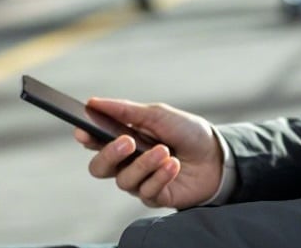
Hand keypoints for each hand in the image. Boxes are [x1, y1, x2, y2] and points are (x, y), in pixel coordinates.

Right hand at [74, 98, 223, 209]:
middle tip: (127, 141)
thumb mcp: (159, 115)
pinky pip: (147, 192)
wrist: (216, 155)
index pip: (95, 141)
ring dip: (145, 163)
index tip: (84, 131)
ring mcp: (140, 181)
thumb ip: (126, 111)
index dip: (86, 137)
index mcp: (123, 139)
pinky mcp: (155, 197)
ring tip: (164, 150)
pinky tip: (173, 165)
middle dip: (109, 154)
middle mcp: (127, 163)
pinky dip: (160, 176)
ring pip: (124, 180)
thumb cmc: (187, 132)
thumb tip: (93, 102)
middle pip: (99, 168)